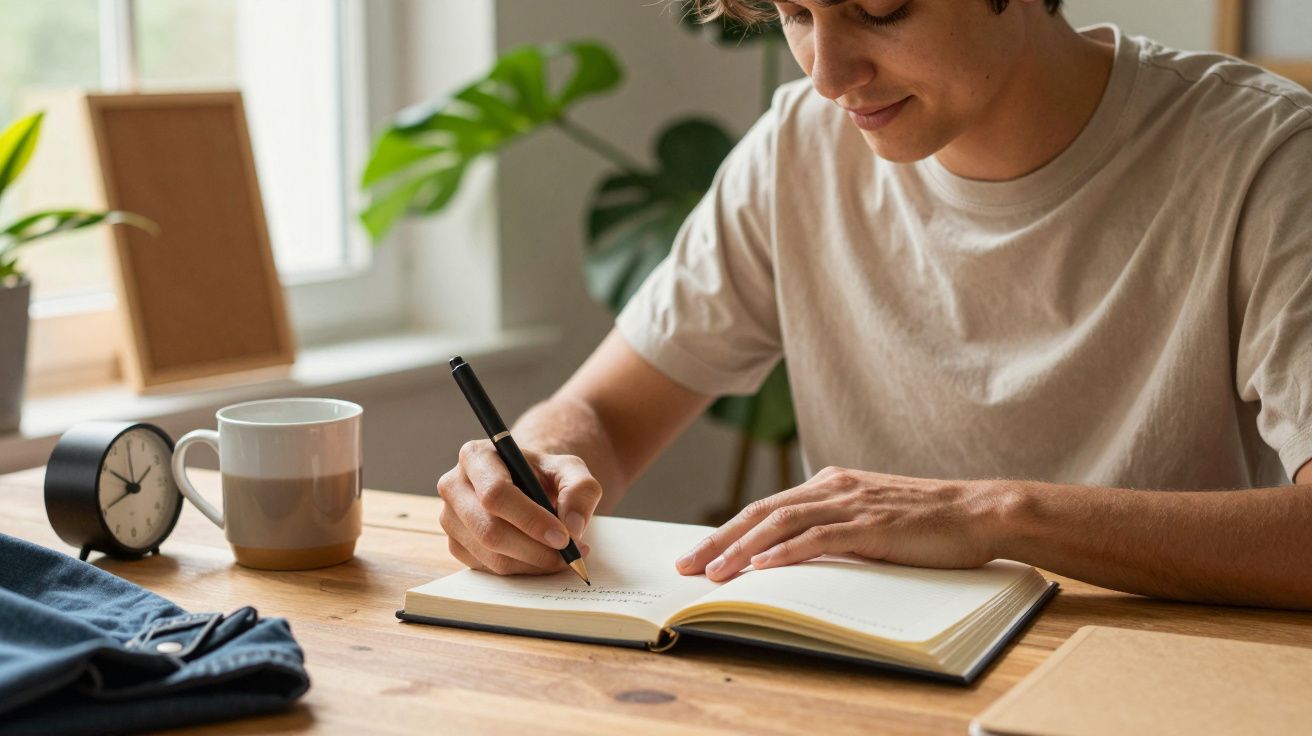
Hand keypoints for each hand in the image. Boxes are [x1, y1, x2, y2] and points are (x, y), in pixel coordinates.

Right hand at [437, 440, 602, 574]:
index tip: (563, 537)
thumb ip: (581, 490)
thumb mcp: (571, 470)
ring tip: (564, 555)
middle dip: (535, 549)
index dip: (531, 520)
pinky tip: (542, 558)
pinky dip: (522, 570)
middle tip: (570, 554)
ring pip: (490, 556)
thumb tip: (573, 527)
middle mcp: (454, 486)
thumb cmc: (544, 475)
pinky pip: (489, 569)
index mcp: (476, 456)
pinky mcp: (456, 545)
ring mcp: (450, 519)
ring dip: (533, 563)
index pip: (496, 494)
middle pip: (489, 530)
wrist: (527, 486)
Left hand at [675, 466, 1008, 581]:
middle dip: (719, 539)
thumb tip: (793, 552)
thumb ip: (833, 526)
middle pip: (761, 512)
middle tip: (687, 565)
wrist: (978, 512)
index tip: (698, 553)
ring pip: (781, 523)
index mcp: (830, 484)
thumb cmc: (927, 522)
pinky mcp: (871, 525)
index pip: (765, 507)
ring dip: (742, 548)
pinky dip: (786, 551)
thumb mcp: (869, 518)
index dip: (727, 530)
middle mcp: (833, 487)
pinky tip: (763, 566)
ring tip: (714, 571)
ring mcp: (851, 504)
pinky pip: (819, 538)